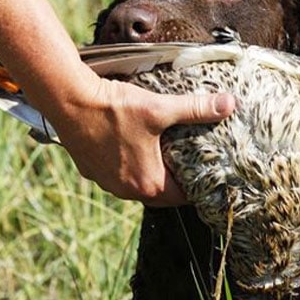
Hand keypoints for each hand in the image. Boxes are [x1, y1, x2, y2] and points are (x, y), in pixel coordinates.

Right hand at [48, 70, 234, 205]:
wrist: (70, 101)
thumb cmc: (116, 109)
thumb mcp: (161, 109)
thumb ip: (197, 109)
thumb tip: (230, 104)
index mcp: (148, 184)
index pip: (181, 198)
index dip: (196, 187)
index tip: (206, 174)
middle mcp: (125, 190)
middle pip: (159, 194)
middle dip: (174, 182)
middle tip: (188, 164)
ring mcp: (105, 182)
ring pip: (135, 185)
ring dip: (148, 174)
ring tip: (162, 155)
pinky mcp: (90, 170)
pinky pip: (115, 174)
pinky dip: (126, 165)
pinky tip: (131, 145)